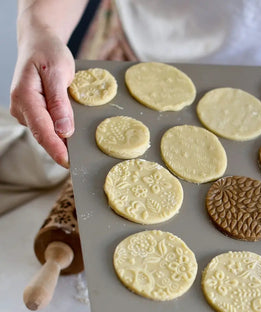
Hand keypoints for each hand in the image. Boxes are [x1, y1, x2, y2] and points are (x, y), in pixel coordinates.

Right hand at [10, 29, 74, 167]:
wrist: (39, 42)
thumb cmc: (49, 52)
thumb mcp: (58, 72)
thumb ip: (60, 102)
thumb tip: (64, 130)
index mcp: (24, 96)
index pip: (42, 130)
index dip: (55, 148)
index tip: (68, 162)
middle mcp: (20, 107)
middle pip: (44, 135)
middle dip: (62, 149)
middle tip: (82, 161)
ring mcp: (25, 112)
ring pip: (46, 133)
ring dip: (63, 141)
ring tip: (81, 147)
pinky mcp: (33, 113)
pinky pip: (48, 127)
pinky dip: (61, 132)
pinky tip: (73, 134)